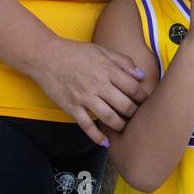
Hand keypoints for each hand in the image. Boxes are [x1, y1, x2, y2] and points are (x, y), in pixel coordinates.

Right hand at [30, 39, 151, 145]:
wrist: (47, 57)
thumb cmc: (76, 52)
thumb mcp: (102, 50)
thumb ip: (122, 61)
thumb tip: (141, 75)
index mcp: (107, 69)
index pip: (132, 87)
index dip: (143, 96)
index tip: (146, 102)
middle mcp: (98, 84)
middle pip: (124, 104)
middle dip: (134, 113)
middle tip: (137, 116)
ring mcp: (84, 97)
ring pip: (109, 117)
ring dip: (120, 125)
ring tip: (124, 127)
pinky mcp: (72, 107)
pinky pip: (86, 126)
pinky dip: (97, 137)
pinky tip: (106, 142)